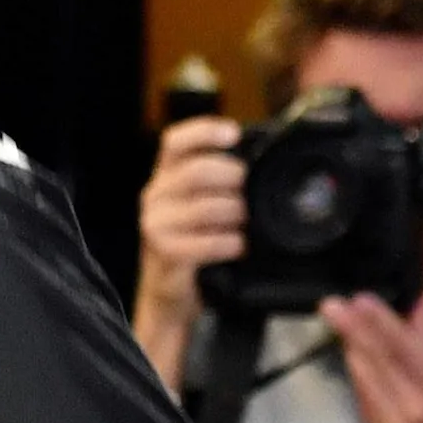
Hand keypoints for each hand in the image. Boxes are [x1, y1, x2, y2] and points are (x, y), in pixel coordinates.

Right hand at [136, 117, 245, 335]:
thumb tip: (267, 160)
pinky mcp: (162, 252)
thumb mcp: (205, 204)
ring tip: (247, 224)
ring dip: (236, 215)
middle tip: (251, 192)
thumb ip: (224, 182)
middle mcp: (156, 195)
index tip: (234, 134)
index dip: (204, 132)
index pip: (176, 141)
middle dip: (234, 179)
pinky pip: (204, 243)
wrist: (171, 291)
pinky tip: (238, 246)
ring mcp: (155, 224)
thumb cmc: (197, 242)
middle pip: (196, 171)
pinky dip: (229, 244)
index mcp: (166, 176)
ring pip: (205, 208)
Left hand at [324, 290, 422, 422]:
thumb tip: (421, 303)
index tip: (360, 300)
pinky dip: (357, 369)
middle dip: (351, 330)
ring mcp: (396, 422)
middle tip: (331, 305)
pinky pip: (364, 393)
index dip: (379, 323)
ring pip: (364, 376)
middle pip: (377, 361)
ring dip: (350, 346)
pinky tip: (351, 351)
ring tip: (338, 319)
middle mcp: (417, 407)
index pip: (404, 349)